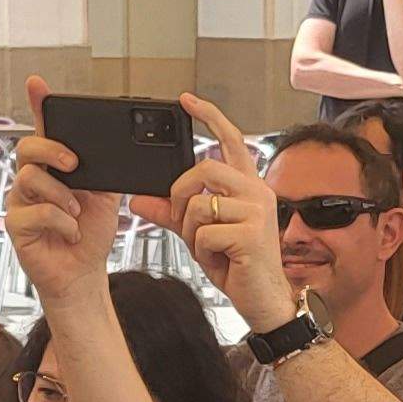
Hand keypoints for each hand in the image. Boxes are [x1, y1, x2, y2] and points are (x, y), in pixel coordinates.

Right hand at [3, 78, 126, 290]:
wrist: (84, 272)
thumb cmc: (90, 233)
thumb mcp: (106, 196)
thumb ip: (106, 171)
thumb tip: (119, 150)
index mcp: (53, 167)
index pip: (43, 129)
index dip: (38, 105)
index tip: (38, 84)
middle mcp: (32, 179)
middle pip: (27, 147)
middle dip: (51, 150)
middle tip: (74, 163)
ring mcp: (20, 201)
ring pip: (29, 178)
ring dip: (62, 194)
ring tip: (78, 211)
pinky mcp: (16, 225)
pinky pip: (36, 212)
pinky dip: (62, 222)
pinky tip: (72, 232)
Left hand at [162, 97, 294, 329]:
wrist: (263, 300)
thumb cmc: (238, 265)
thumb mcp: (200, 235)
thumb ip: (171, 214)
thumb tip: (138, 200)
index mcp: (247, 187)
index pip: (229, 141)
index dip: (209, 117)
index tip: (187, 101)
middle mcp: (256, 192)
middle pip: (202, 169)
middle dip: (180, 195)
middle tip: (183, 220)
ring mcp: (256, 211)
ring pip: (198, 206)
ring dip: (192, 233)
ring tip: (209, 249)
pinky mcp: (251, 233)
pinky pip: (203, 234)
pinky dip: (201, 252)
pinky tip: (220, 260)